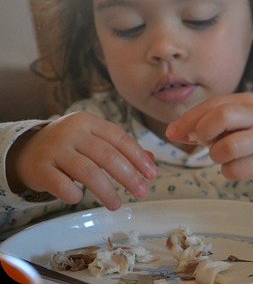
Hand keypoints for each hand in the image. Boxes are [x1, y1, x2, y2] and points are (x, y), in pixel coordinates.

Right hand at [7, 112, 157, 209]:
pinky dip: (74, 195)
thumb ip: (120, 150)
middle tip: (141, 193)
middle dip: (128, 176)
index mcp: (88, 122)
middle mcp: (71, 132)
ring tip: (117, 204)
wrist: (26, 151)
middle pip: (107, 155)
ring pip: (88, 172)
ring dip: (107, 191)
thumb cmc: (69, 148)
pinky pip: (62, 185)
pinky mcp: (39, 168)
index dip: (138, 157)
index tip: (152, 174)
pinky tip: (79, 198)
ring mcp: (54, 149)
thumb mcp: (93, 142)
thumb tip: (151, 162)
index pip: (119, 138)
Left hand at [166, 93, 252, 183]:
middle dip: (204, 131)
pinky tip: (234, 167)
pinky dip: (228, 171)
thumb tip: (172, 132)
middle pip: (222, 116)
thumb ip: (204, 124)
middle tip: (205, 142)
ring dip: (216, 155)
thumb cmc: (252, 134)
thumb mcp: (233, 122)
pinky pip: (238, 169)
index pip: (212, 104)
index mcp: (246, 102)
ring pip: (230, 146)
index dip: (188, 119)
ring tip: (222, 155)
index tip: (173, 133)